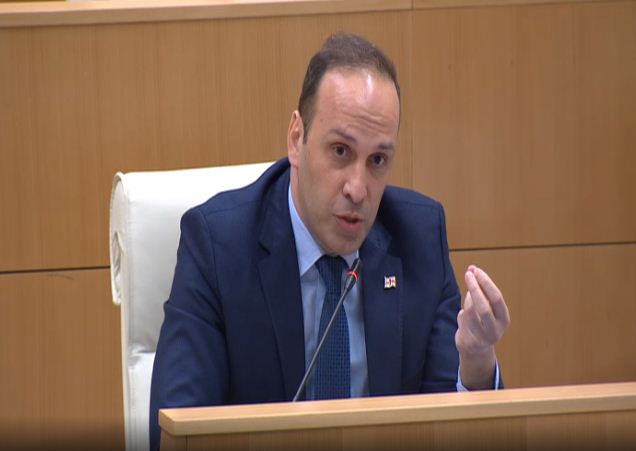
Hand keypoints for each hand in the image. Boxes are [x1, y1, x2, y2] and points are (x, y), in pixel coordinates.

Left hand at [455, 265, 509, 388]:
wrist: (477, 351)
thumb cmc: (483, 323)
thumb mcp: (488, 309)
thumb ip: (482, 291)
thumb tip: (472, 269)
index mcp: (504, 319)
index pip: (496, 298)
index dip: (486, 283)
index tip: (476, 270)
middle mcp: (495, 330)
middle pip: (483, 307)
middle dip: (475, 288)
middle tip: (468, 274)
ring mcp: (481, 338)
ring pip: (469, 311)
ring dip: (467, 300)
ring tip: (469, 298)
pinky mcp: (468, 342)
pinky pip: (461, 319)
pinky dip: (462, 313)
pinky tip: (465, 318)